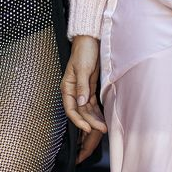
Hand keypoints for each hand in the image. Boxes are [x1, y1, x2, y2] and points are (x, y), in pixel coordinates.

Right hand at [61, 35, 107, 162]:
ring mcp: (82, 91)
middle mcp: (73, 91)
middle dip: (90, 122)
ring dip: (95, 119)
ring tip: (104, 128)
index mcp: (67, 87)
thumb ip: (82, 86)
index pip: (71, 109)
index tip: (87, 128)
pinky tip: (103, 119)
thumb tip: (81, 102)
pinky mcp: (90, 89)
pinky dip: (98, 112)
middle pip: (81, 112)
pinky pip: (93, 105)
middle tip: (101, 129)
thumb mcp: (82, 68)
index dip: (78, 120)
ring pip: (87, 110)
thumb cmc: (84, 52)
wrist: (90, 41)